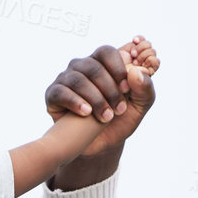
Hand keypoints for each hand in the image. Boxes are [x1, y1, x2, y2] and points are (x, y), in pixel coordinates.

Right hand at [43, 38, 158, 187]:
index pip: (107, 52)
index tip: (126, 88)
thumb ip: (145, 87)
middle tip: (119, 110)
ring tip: (106, 117)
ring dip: (95, 99)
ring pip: (78, 79)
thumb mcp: (140, 106)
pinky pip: (61, 92)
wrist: (100, 146)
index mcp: (103, 63)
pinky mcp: (53, 94)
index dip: (117, 67)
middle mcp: (82, 66)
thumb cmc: (120, 121)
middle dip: (109, 89)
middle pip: (93, 66)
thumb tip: (135, 72)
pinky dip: (75, 102)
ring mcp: (66, 79)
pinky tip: (86, 113)